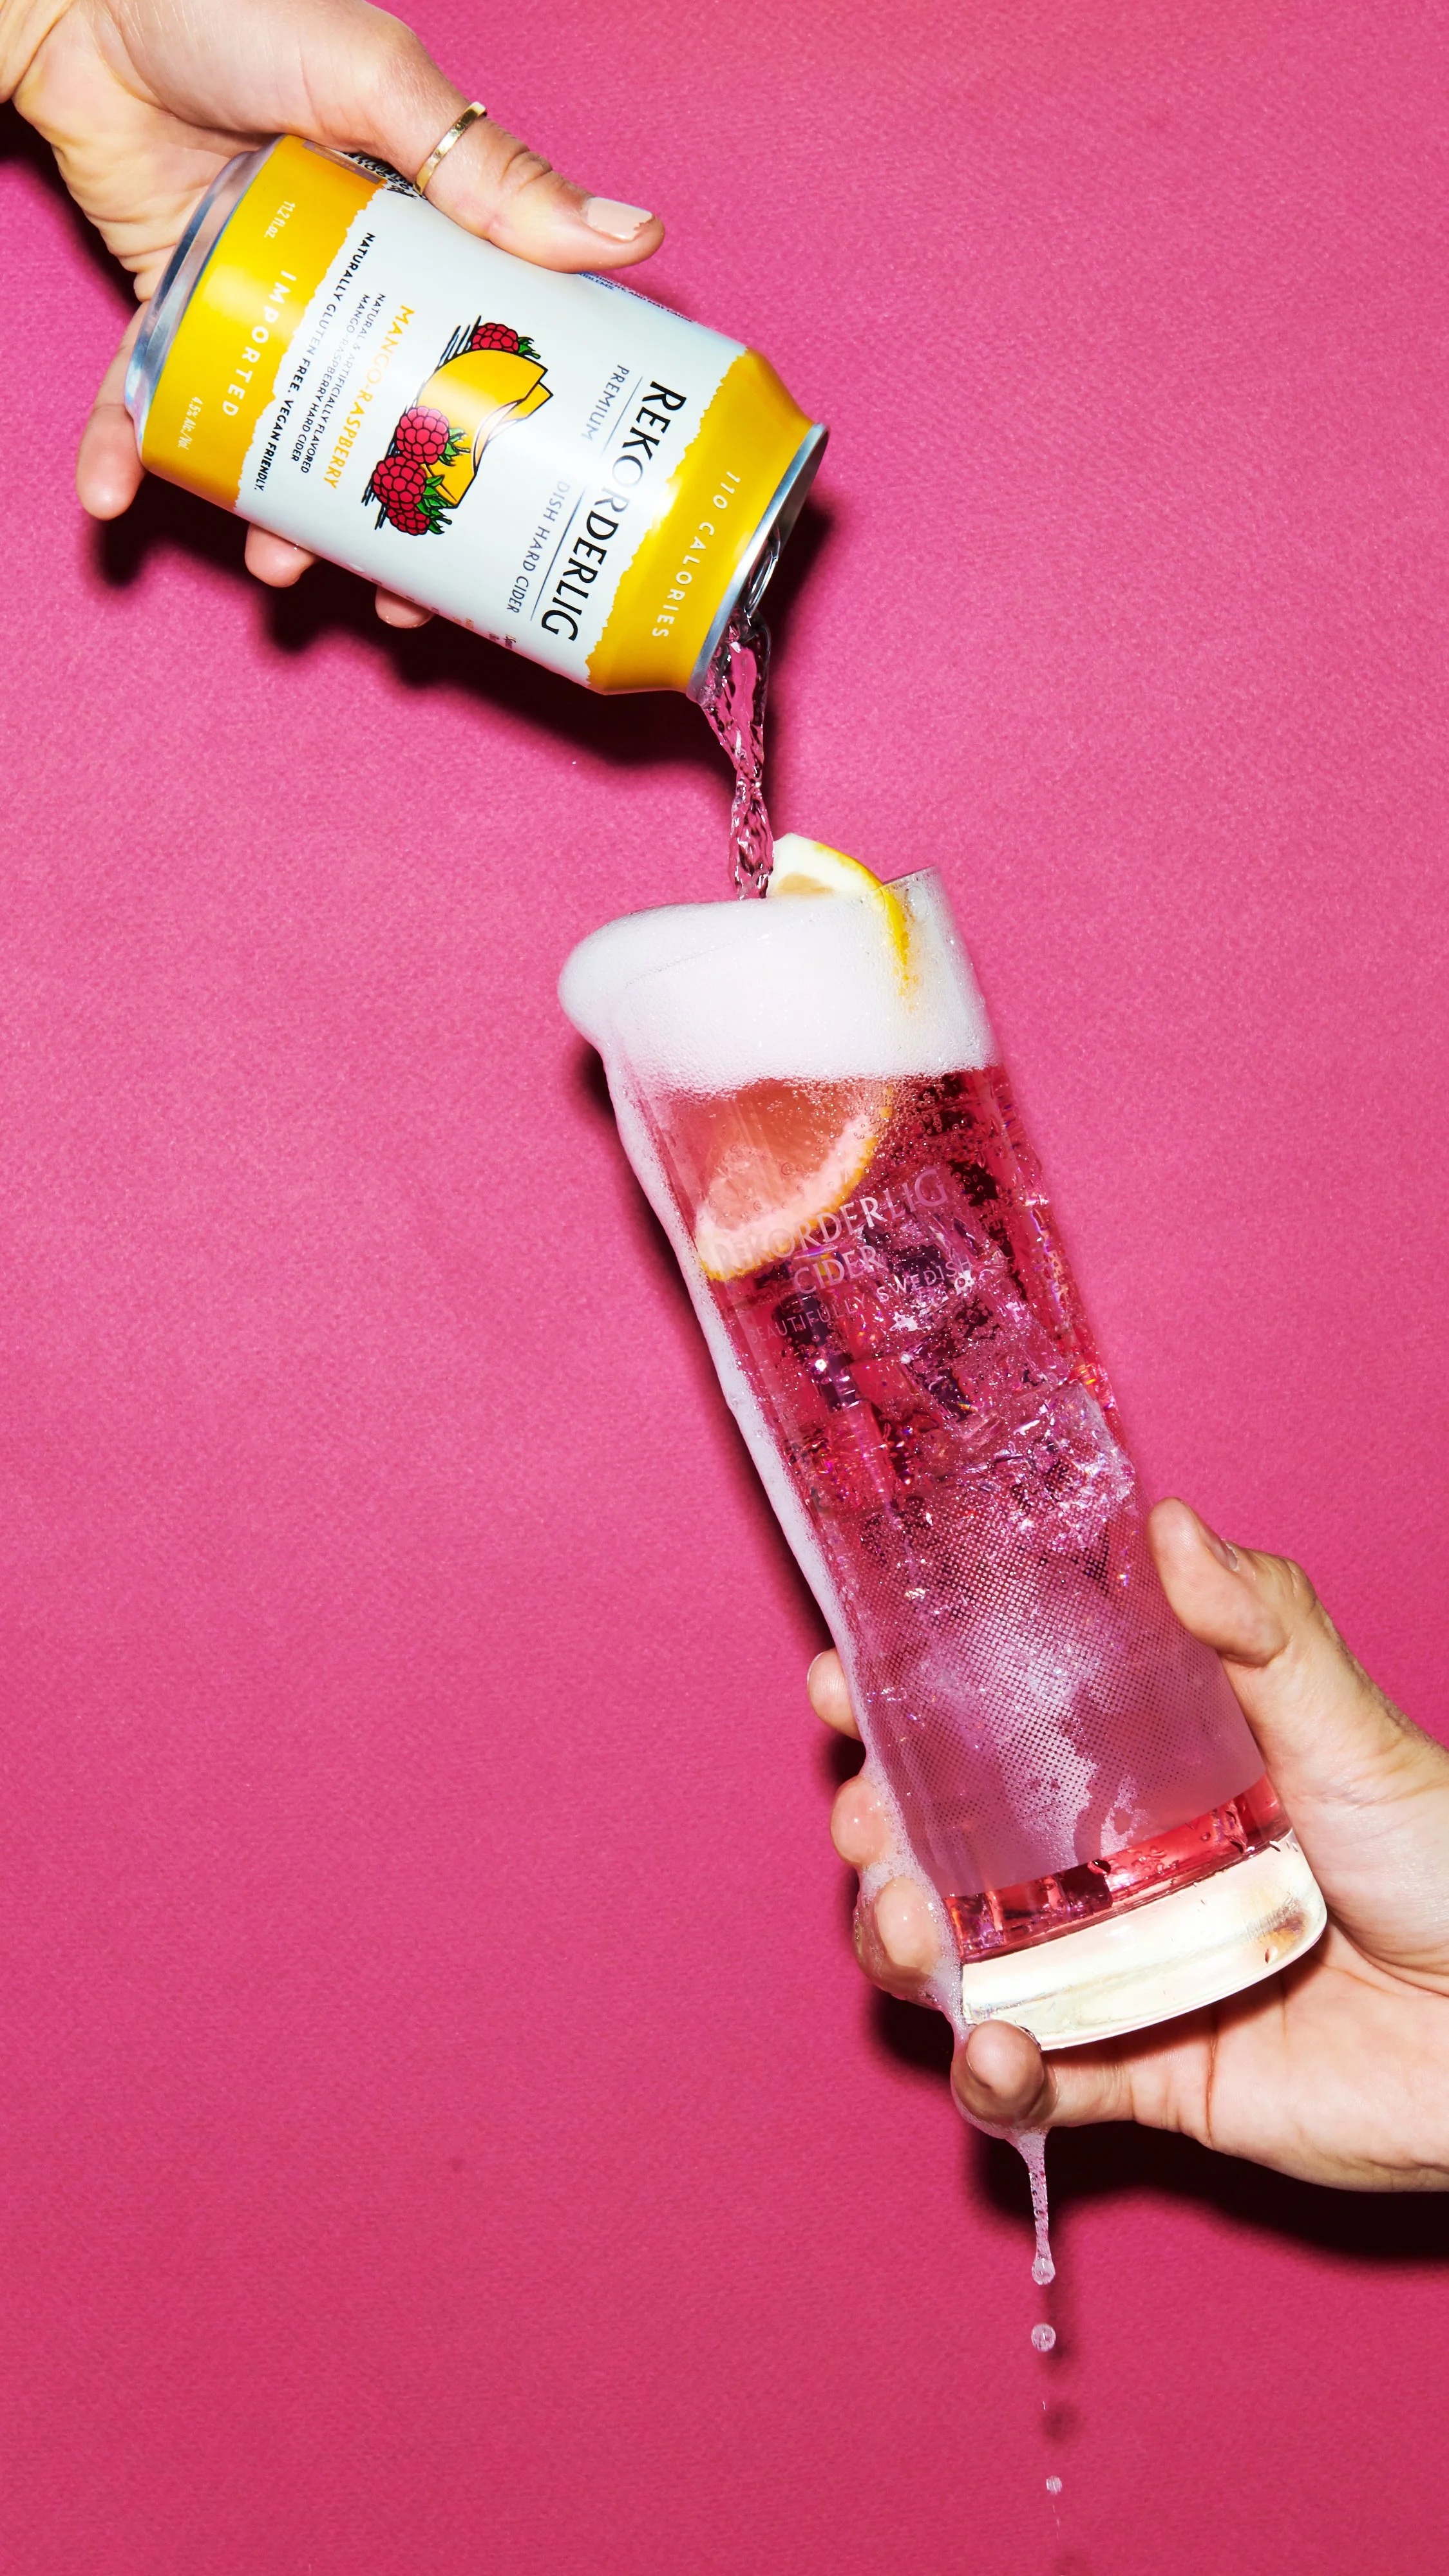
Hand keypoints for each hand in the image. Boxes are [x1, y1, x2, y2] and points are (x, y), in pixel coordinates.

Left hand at [4, 0, 662, 621]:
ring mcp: (253, 303)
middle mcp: (341, 287)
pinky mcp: (166, 306)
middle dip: (389, 525)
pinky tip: (113, 496)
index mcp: (414, 240)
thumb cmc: (233, 5)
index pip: (475, 360)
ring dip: (270, 514)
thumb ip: (489, 166)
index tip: (517, 533)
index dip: (498, 454)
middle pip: (379, 430)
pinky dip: (125, 448)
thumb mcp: (376, 79)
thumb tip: (630, 240)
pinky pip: (144, 397)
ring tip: (276, 563)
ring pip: (273, 438)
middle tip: (398, 596)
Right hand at [812, 1499, 1448, 2190]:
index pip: (990, 1728)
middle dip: (876, 1834)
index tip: (843, 1682)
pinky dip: (990, 2072)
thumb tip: (1166, 1521)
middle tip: (868, 1822)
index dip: (900, 1709)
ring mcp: (1118, 1974)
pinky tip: (997, 2046)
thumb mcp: (1348, 1722)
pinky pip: (1033, 2082)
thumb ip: (1260, 1626)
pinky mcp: (1141, 2075)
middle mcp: (1110, 1868)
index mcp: (1142, 1770)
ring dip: (902, 1947)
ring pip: (958, 1963)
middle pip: (943, 1848)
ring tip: (913, 1931)